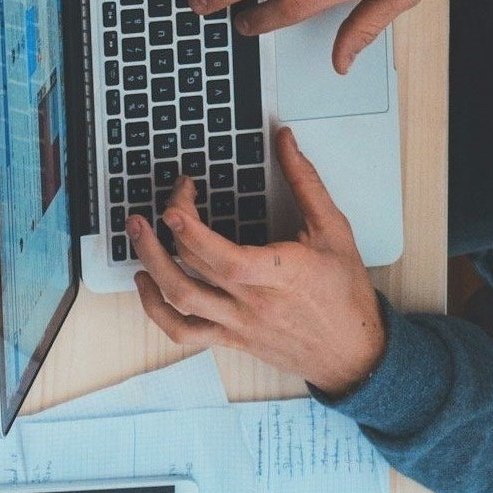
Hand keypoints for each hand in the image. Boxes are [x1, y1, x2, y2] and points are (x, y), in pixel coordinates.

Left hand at [128, 129, 386, 397]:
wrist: (356, 353)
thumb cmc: (346, 292)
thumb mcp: (334, 230)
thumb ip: (305, 181)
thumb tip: (284, 139)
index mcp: (279, 275)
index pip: (224, 257)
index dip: (191, 228)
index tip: (178, 196)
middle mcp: (252, 303)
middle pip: (194, 266)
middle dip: (169, 226)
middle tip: (170, 196)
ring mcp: (238, 324)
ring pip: (180, 301)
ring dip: (150, 263)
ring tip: (137, 231)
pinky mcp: (231, 338)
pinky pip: (184, 333)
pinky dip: (156, 310)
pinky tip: (146, 282)